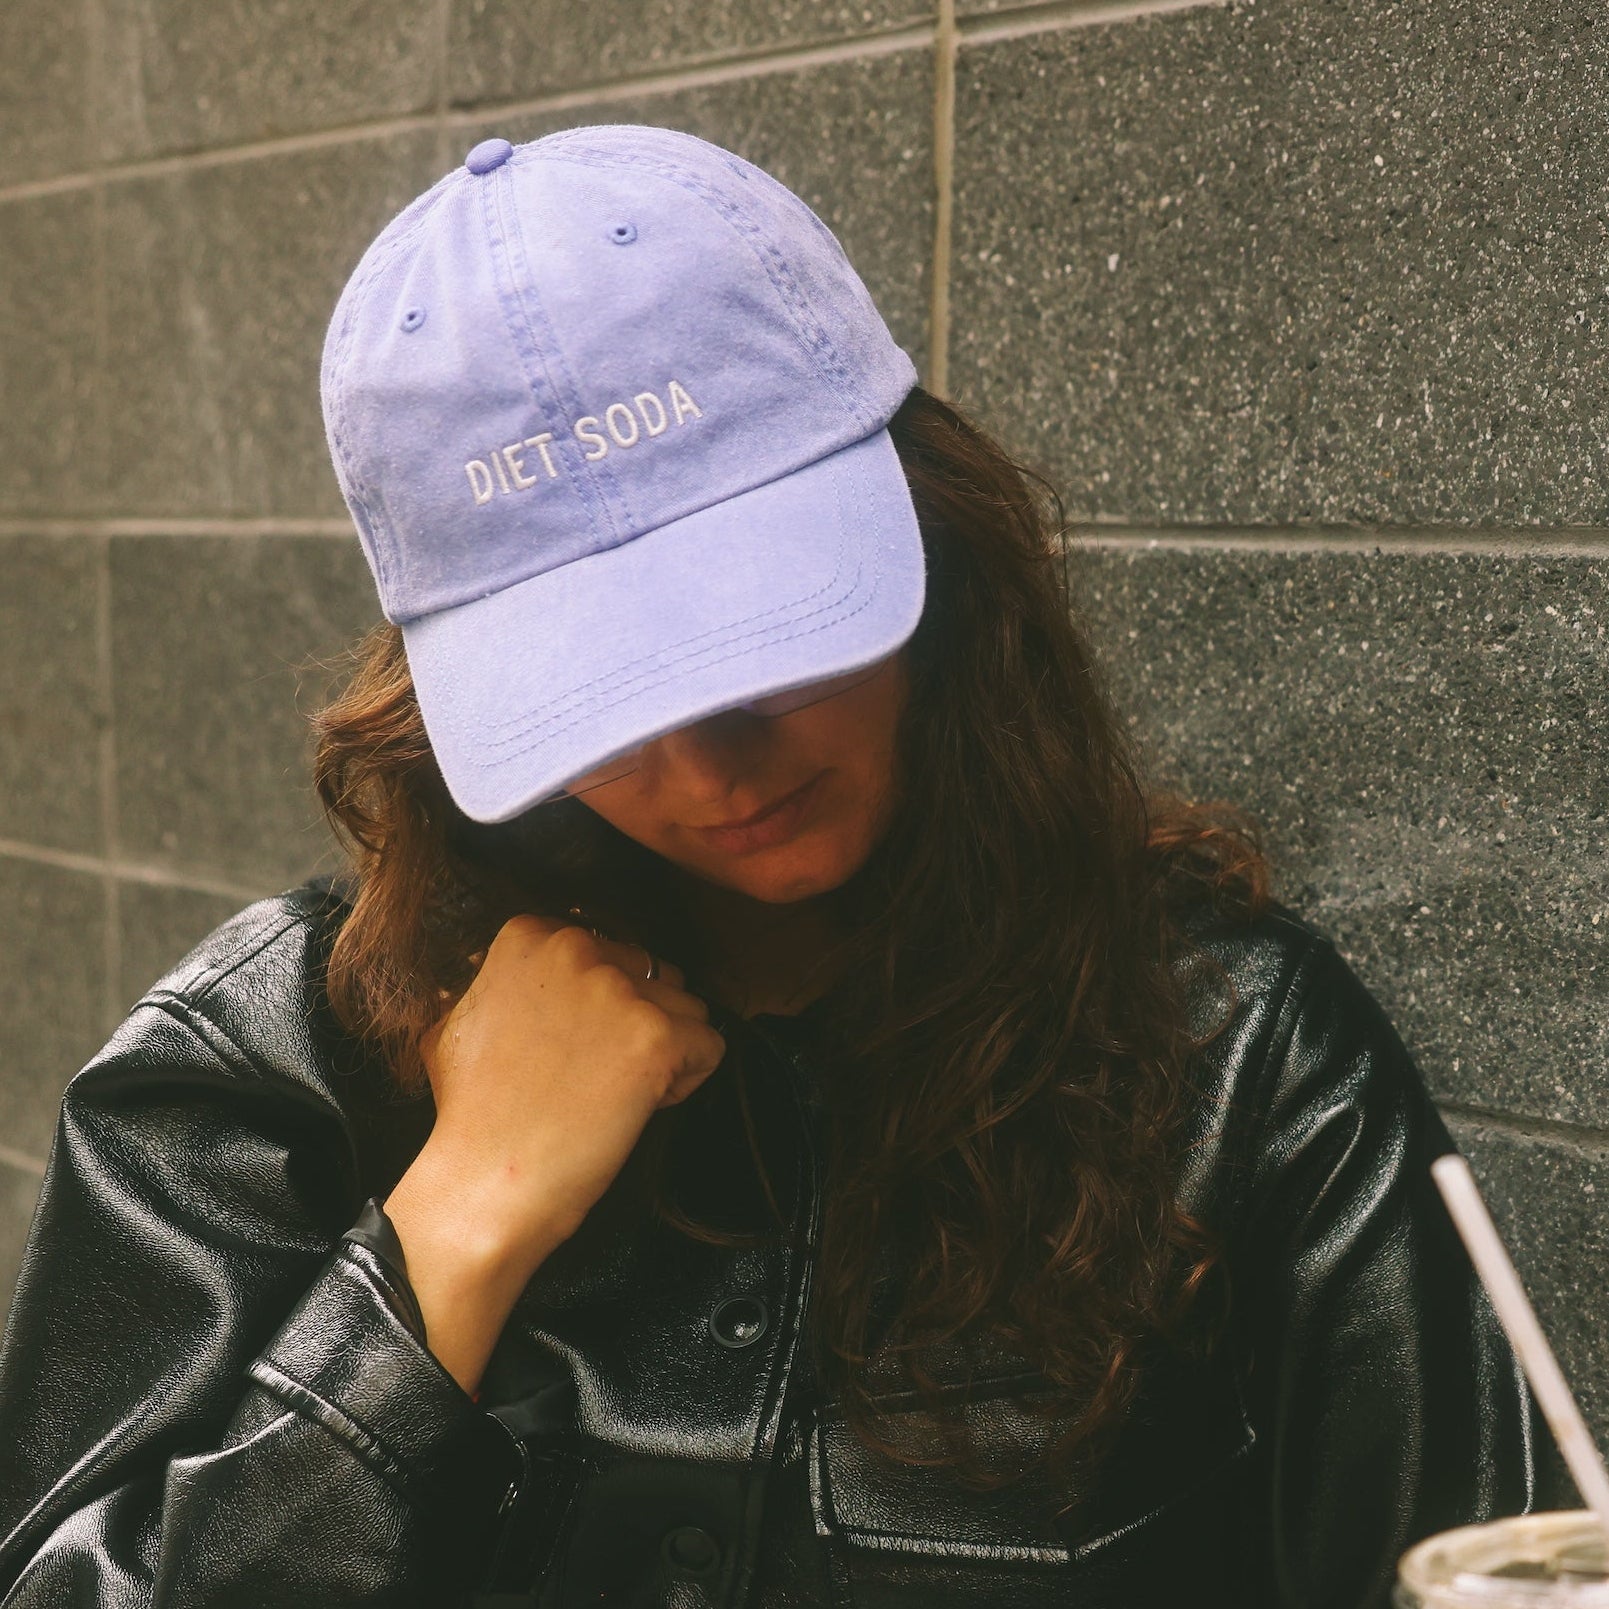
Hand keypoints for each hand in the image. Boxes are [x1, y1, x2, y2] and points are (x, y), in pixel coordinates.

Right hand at [410, 913, 725, 1275]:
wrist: (483, 1181)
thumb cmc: (470, 1115)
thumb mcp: (461, 1020)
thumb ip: (505, 984)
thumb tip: (530, 976)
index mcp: (529, 938)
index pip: (610, 952)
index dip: (601, 1007)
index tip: (572, 1046)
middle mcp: (575, 950)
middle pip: (652, 977)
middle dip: (636, 1024)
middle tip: (592, 1075)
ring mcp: (618, 992)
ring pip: (687, 1009)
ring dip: (663, 1051)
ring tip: (611, 1094)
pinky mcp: (656, 1038)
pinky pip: (709, 1047)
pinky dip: (685, 1082)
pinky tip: (637, 1107)